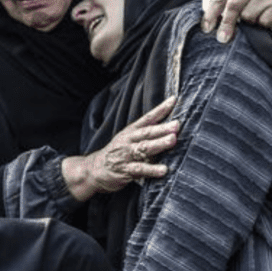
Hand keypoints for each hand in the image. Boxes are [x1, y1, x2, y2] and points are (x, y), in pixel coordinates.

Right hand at [62, 95, 178, 201]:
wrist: (94, 169)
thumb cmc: (117, 153)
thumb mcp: (129, 139)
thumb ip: (147, 135)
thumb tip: (172, 129)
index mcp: (131, 131)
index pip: (147, 118)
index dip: (160, 109)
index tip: (174, 100)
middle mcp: (129, 141)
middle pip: (147, 132)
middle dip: (162, 128)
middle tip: (176, 125)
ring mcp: (126, 155)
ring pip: (144, 148)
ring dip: (158, 144)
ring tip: (172, 141)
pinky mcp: (125, 170)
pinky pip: (140, 169)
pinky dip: (152, 169)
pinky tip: (163, 170)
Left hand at [201, 0, 271, 43]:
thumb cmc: (255, 6)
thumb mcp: (240, 3)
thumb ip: (224, 9)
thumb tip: (208, 27)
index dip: (211, 14)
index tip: (206, 29)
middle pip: (233, 5)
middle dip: (226, 23)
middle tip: (223, 38)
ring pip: (248, 16)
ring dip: (249, 24)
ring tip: (254, 22)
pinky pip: (263, 21)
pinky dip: (262, 26)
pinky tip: (265, 22)